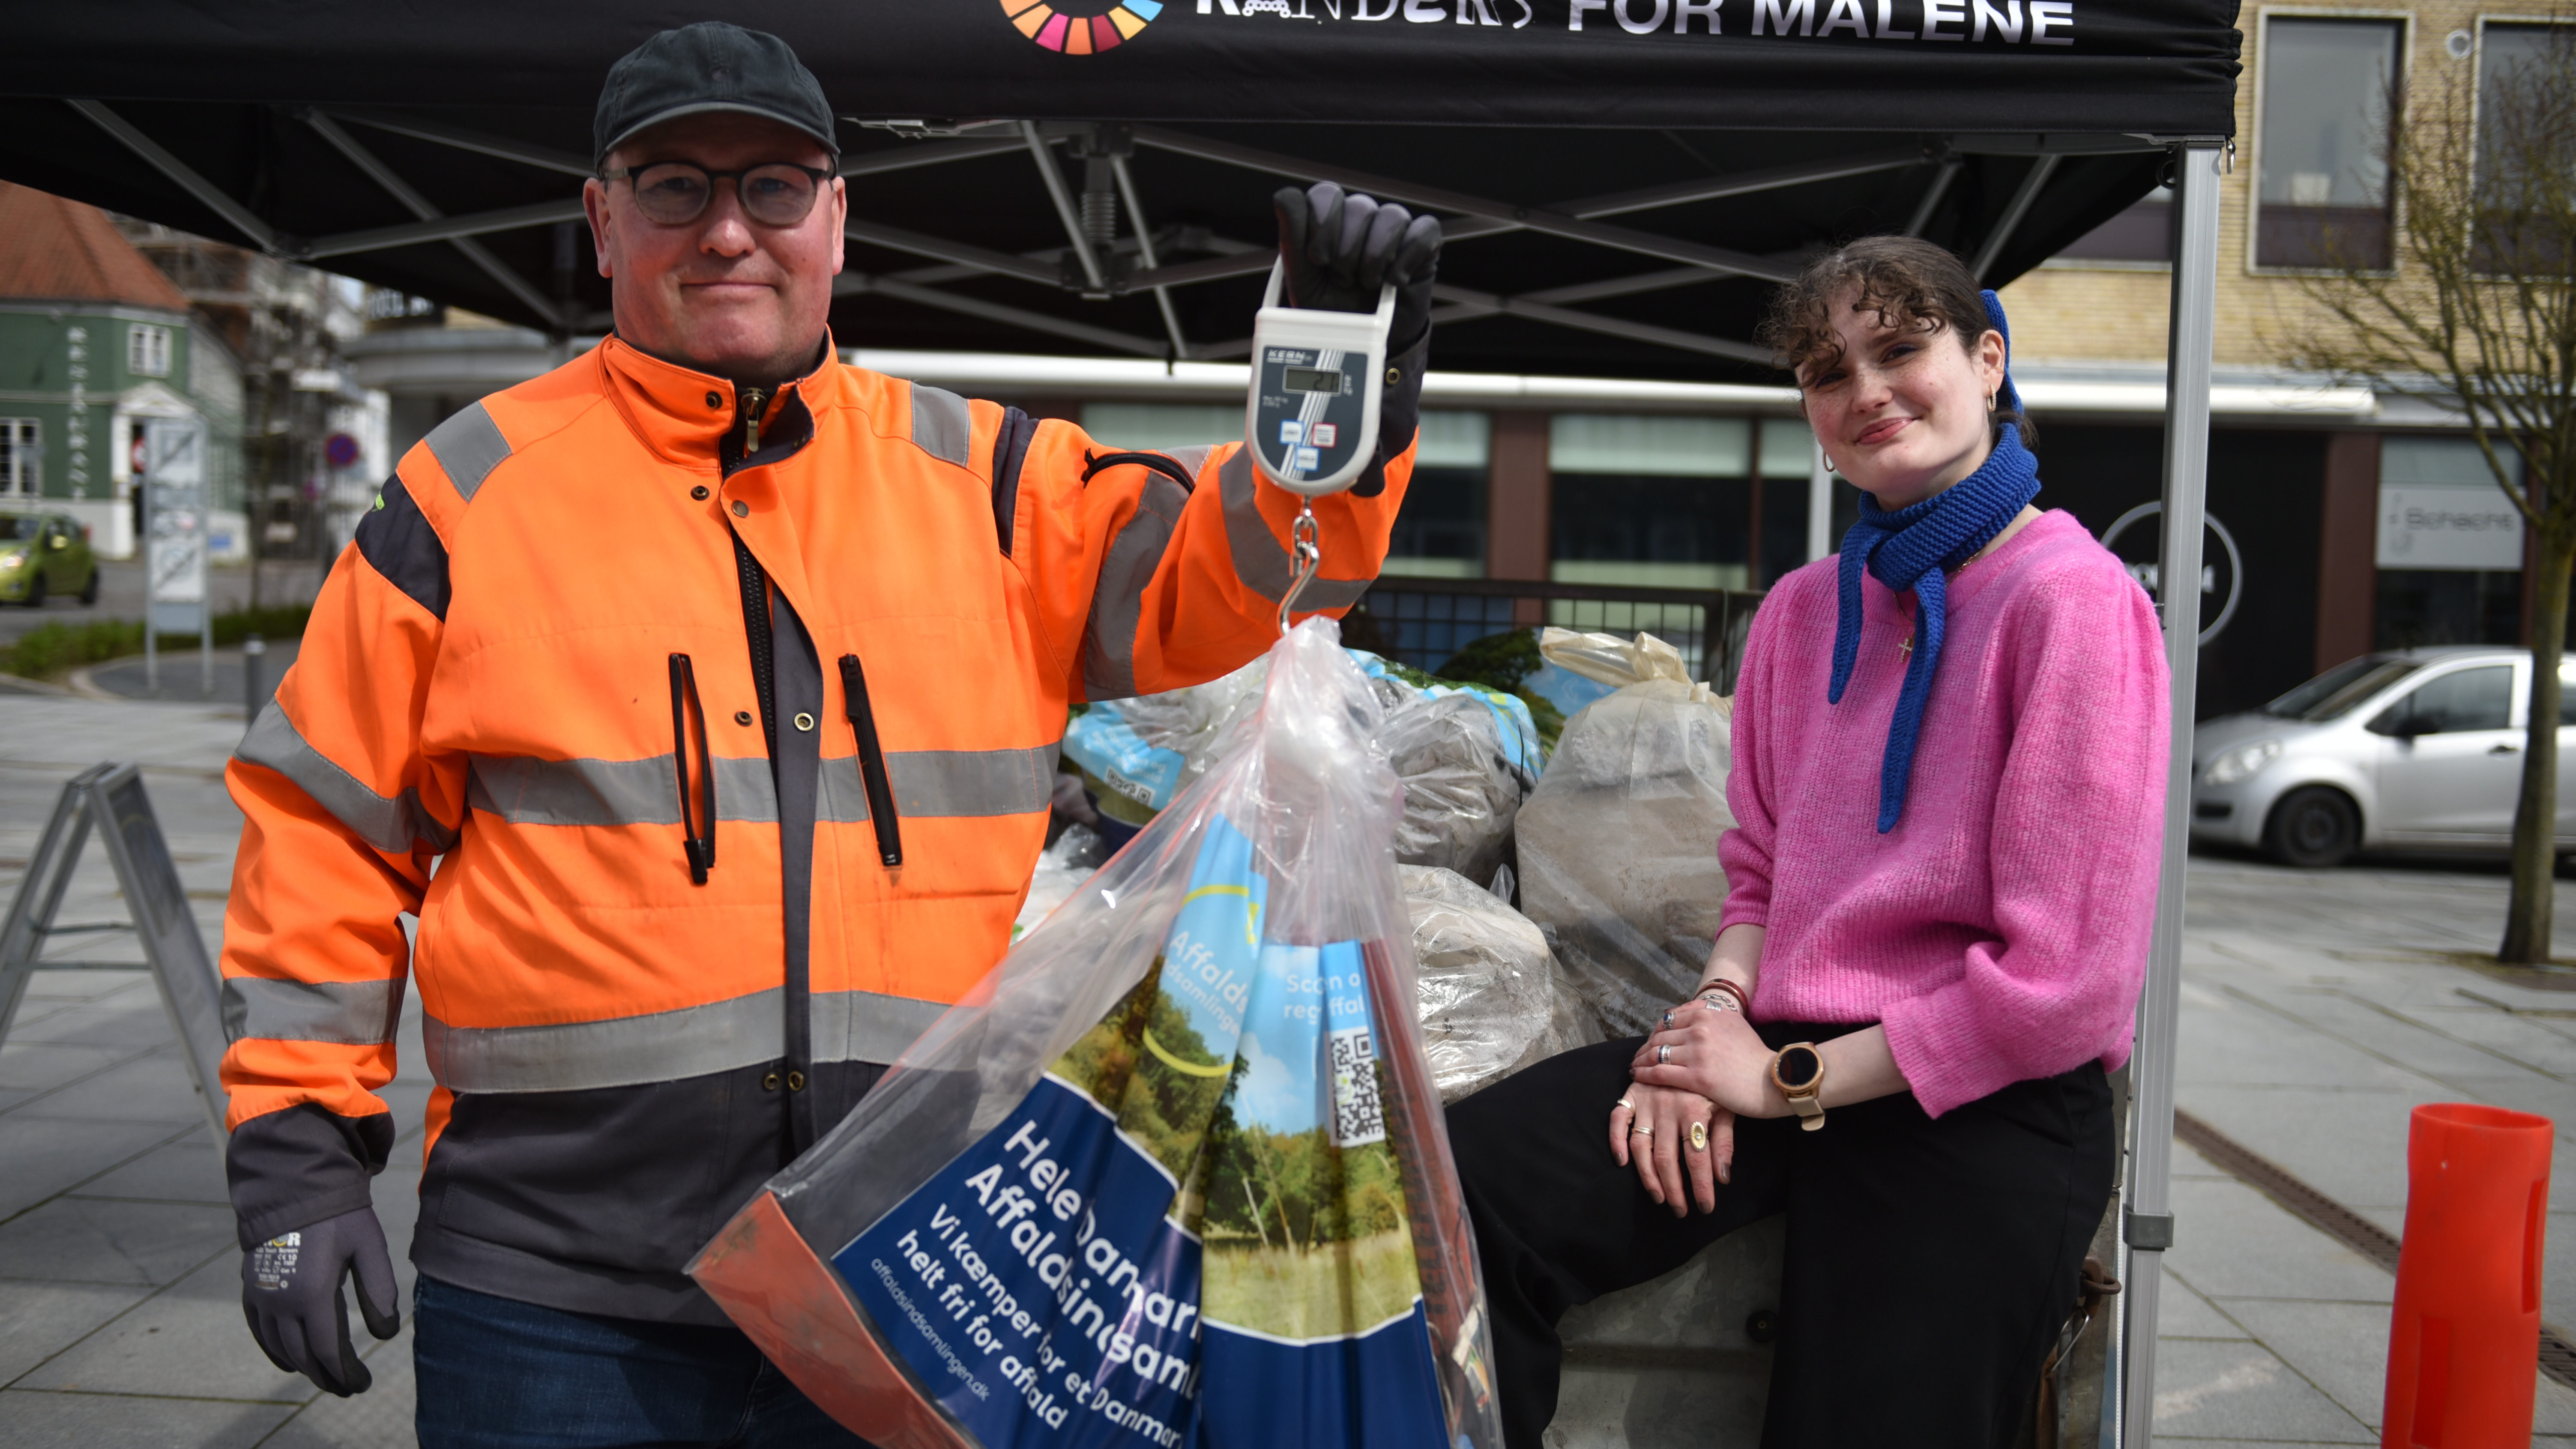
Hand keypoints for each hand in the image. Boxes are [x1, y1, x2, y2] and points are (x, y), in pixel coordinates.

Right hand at [241, 1206, 399, 1395]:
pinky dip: (274, 1351)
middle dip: (326, 1377)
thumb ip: (379, 1290)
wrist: (293, 1187)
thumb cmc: (338, 1215)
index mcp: (312, 1295)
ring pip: (280, 1348)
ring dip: (303, 1368)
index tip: (363, 1385)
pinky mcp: (251, 1289)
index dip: (345, 1373)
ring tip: (326, 1378)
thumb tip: (384, 1335)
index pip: (327, 1351)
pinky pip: (259, 1331)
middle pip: (303, 1356)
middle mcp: (281, 1302)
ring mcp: (262, 1297)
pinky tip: (289, 1363)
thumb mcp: (368, 1247)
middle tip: (348, 1388)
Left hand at [1271, 182, 1441, 349]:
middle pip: (1360, 206)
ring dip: (1375, 256)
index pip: (1327, 194)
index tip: (1317, 259)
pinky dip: (1407, 257)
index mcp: (1330, 219)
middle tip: (1342, 280)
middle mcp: (1362, 218)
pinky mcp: (1422, 246)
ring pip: (1392, 216)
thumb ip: (1292, 234)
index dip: (1322, 224)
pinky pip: (1423, 231)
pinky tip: (1393, 282)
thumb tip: (1284, 195)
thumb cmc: (1328, 310)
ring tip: (1367, 283)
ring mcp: (1393, 231)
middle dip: (1347, 251)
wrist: (1359, 346)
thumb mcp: (1301, 276)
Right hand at [1608, 1083, 1734, 1216]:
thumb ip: (1724, 1143)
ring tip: (1658, 1196)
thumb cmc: (1714, 1084)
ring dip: (1647, 1176)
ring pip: (1641, 1146)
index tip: (1705, 1208)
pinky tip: (1622, 1162)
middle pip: (1666, 1158)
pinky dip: (1616, 1141)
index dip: (1701, 1186)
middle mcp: (1668, 1107)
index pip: (1697, 1158)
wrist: (1695, 1047)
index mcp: (1694, 1110)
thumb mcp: (1727, 1109)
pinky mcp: (1631, 1095)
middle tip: (1679, 1210)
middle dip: (1673, 1189)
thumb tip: (1722, 1178)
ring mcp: (1646, 1101)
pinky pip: (1618, 1120)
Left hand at [1630, 998, 1780, 1120]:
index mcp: (1709, 1012)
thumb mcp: (1734, 1023)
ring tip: (1635, 1067)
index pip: (1669, 1019)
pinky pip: (1659, 1073)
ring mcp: (1698, 1051)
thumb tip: (1688, 1011)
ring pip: (1656, 1053)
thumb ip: (1710, 1015)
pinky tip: (1637, 1076)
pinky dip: (1644, 1074)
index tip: (1650, 1042)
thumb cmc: (1755, 1056)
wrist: (1775, 1080)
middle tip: (1638, 1056)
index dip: (1656, 1032)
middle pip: (1660, 1036)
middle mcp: (1700, 1028)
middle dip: (1645, 1047)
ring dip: (1640, 1060)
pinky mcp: (1697, 1076)